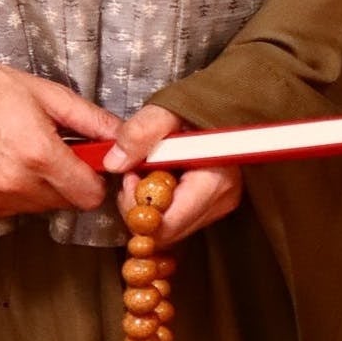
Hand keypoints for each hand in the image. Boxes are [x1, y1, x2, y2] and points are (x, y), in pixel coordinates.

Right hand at [0, 58, 120, 218]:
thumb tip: (123, 138)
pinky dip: (15, 192)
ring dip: (41, 188)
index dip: (94, 180)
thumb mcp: (48, 94)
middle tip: (53, 152)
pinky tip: (2, 164)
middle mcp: (16, 184)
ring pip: (39, 208)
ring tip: (23, 154)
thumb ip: (91, 120)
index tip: (87, 164)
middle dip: (68, 182)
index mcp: (39, 155)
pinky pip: (12, 209)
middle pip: (66, 204)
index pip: (89, 196)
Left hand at [104, 102, 243, 247]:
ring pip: (169, 229)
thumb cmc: (201, 108)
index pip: (165, 226)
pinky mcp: (214, 206)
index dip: (137, 207)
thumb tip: (115, 163)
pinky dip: (161, 203)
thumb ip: (141, 132)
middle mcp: (220, 201)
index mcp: (213, 181)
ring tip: (148, 171)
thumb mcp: (167, 111)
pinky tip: (161, 178)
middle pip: (165, 232)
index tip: (131, 176)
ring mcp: (219, 206)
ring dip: (149, 204)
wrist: (226, 108)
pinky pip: (177, 219)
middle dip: (140, 206)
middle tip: (134, 173)